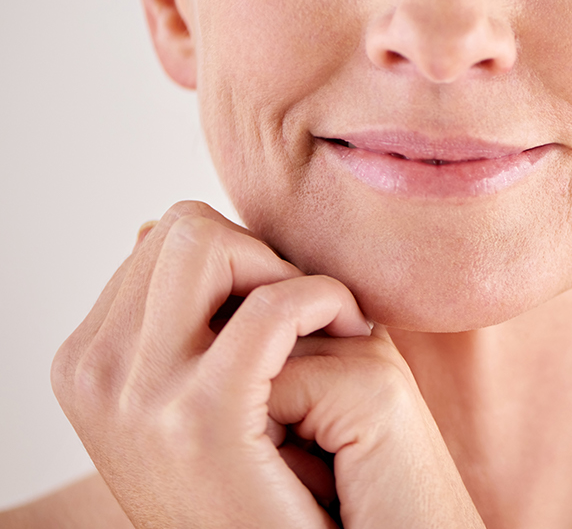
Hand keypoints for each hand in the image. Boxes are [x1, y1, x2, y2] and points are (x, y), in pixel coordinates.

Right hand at [50, 201, 482, 527]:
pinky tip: (351, 330)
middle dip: (256, 256)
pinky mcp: (203, 417)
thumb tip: (148, 227)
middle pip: (184, 229)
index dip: (237, 262)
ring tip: (322, 324)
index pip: (164, 240)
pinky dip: (324, 298)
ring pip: (211, 243)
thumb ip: (167, 316)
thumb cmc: (242, 479)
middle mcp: (95, 373)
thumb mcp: (178, 393)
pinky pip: (273, 304)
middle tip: (304, 313)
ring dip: (284, 272)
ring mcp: (139, 396)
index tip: (278, 309)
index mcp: (86, 361)